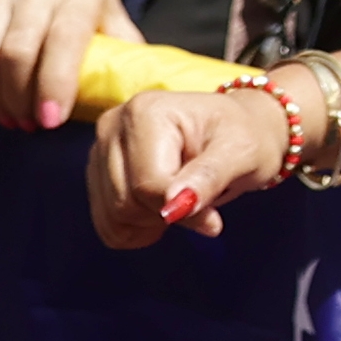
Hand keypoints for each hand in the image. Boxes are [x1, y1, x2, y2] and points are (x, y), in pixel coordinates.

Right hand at [0, 0, 135, 130]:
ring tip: (8, 114)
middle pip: (16, 54)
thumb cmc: (84, 6)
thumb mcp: (112, 22)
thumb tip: (135, 94)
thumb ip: (122, 53)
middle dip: (19, 99)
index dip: (53, 87)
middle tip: (28, 124)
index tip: (50, 120)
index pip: (62, 44)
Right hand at [89, 85, 294, 246]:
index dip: (182, 208)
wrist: (236, 131)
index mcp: (145, 112)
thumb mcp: (241, 153)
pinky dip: (135, 229)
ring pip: (112, 216)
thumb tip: (174, 207)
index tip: (212, 214)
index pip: (148, 184)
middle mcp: (113, 125)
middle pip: (125, 202)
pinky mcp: (97, 171)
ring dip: (152, 223)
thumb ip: (208, 177)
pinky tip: (161, 210)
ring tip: (181, 198)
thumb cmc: (243, 137)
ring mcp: (100, 149)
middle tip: (198, 199)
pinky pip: (106, 223)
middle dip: (166, 214)